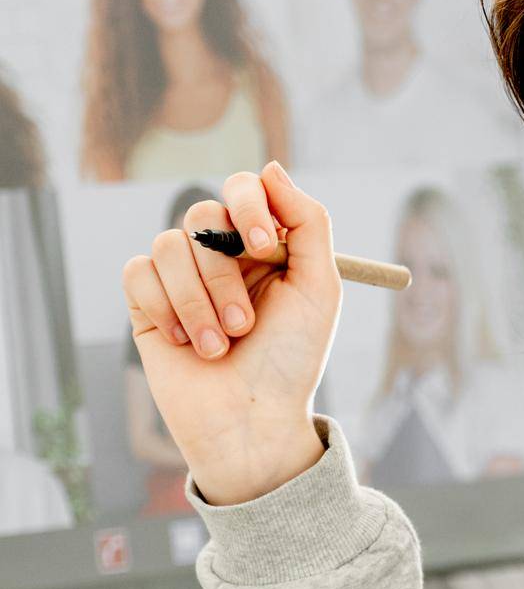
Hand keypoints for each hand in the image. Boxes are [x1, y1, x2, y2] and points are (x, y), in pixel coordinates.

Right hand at [121, 161, 340, 503]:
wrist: (250, 421)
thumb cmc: (291, 360)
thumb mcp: (320, 289)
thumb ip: (307, 224)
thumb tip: (268, 167)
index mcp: (266, 247)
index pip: (244, 189)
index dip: (249, 205)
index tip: (264, 244)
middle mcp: (223, 256)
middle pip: (202, 215)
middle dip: (224, 272)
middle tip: (246, 323)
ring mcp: (182, 278)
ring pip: (169, 245)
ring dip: (199, 301)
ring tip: (222, 345)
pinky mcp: (146, 303)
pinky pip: (138, 272)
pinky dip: (166, 309)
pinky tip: (187, 344)